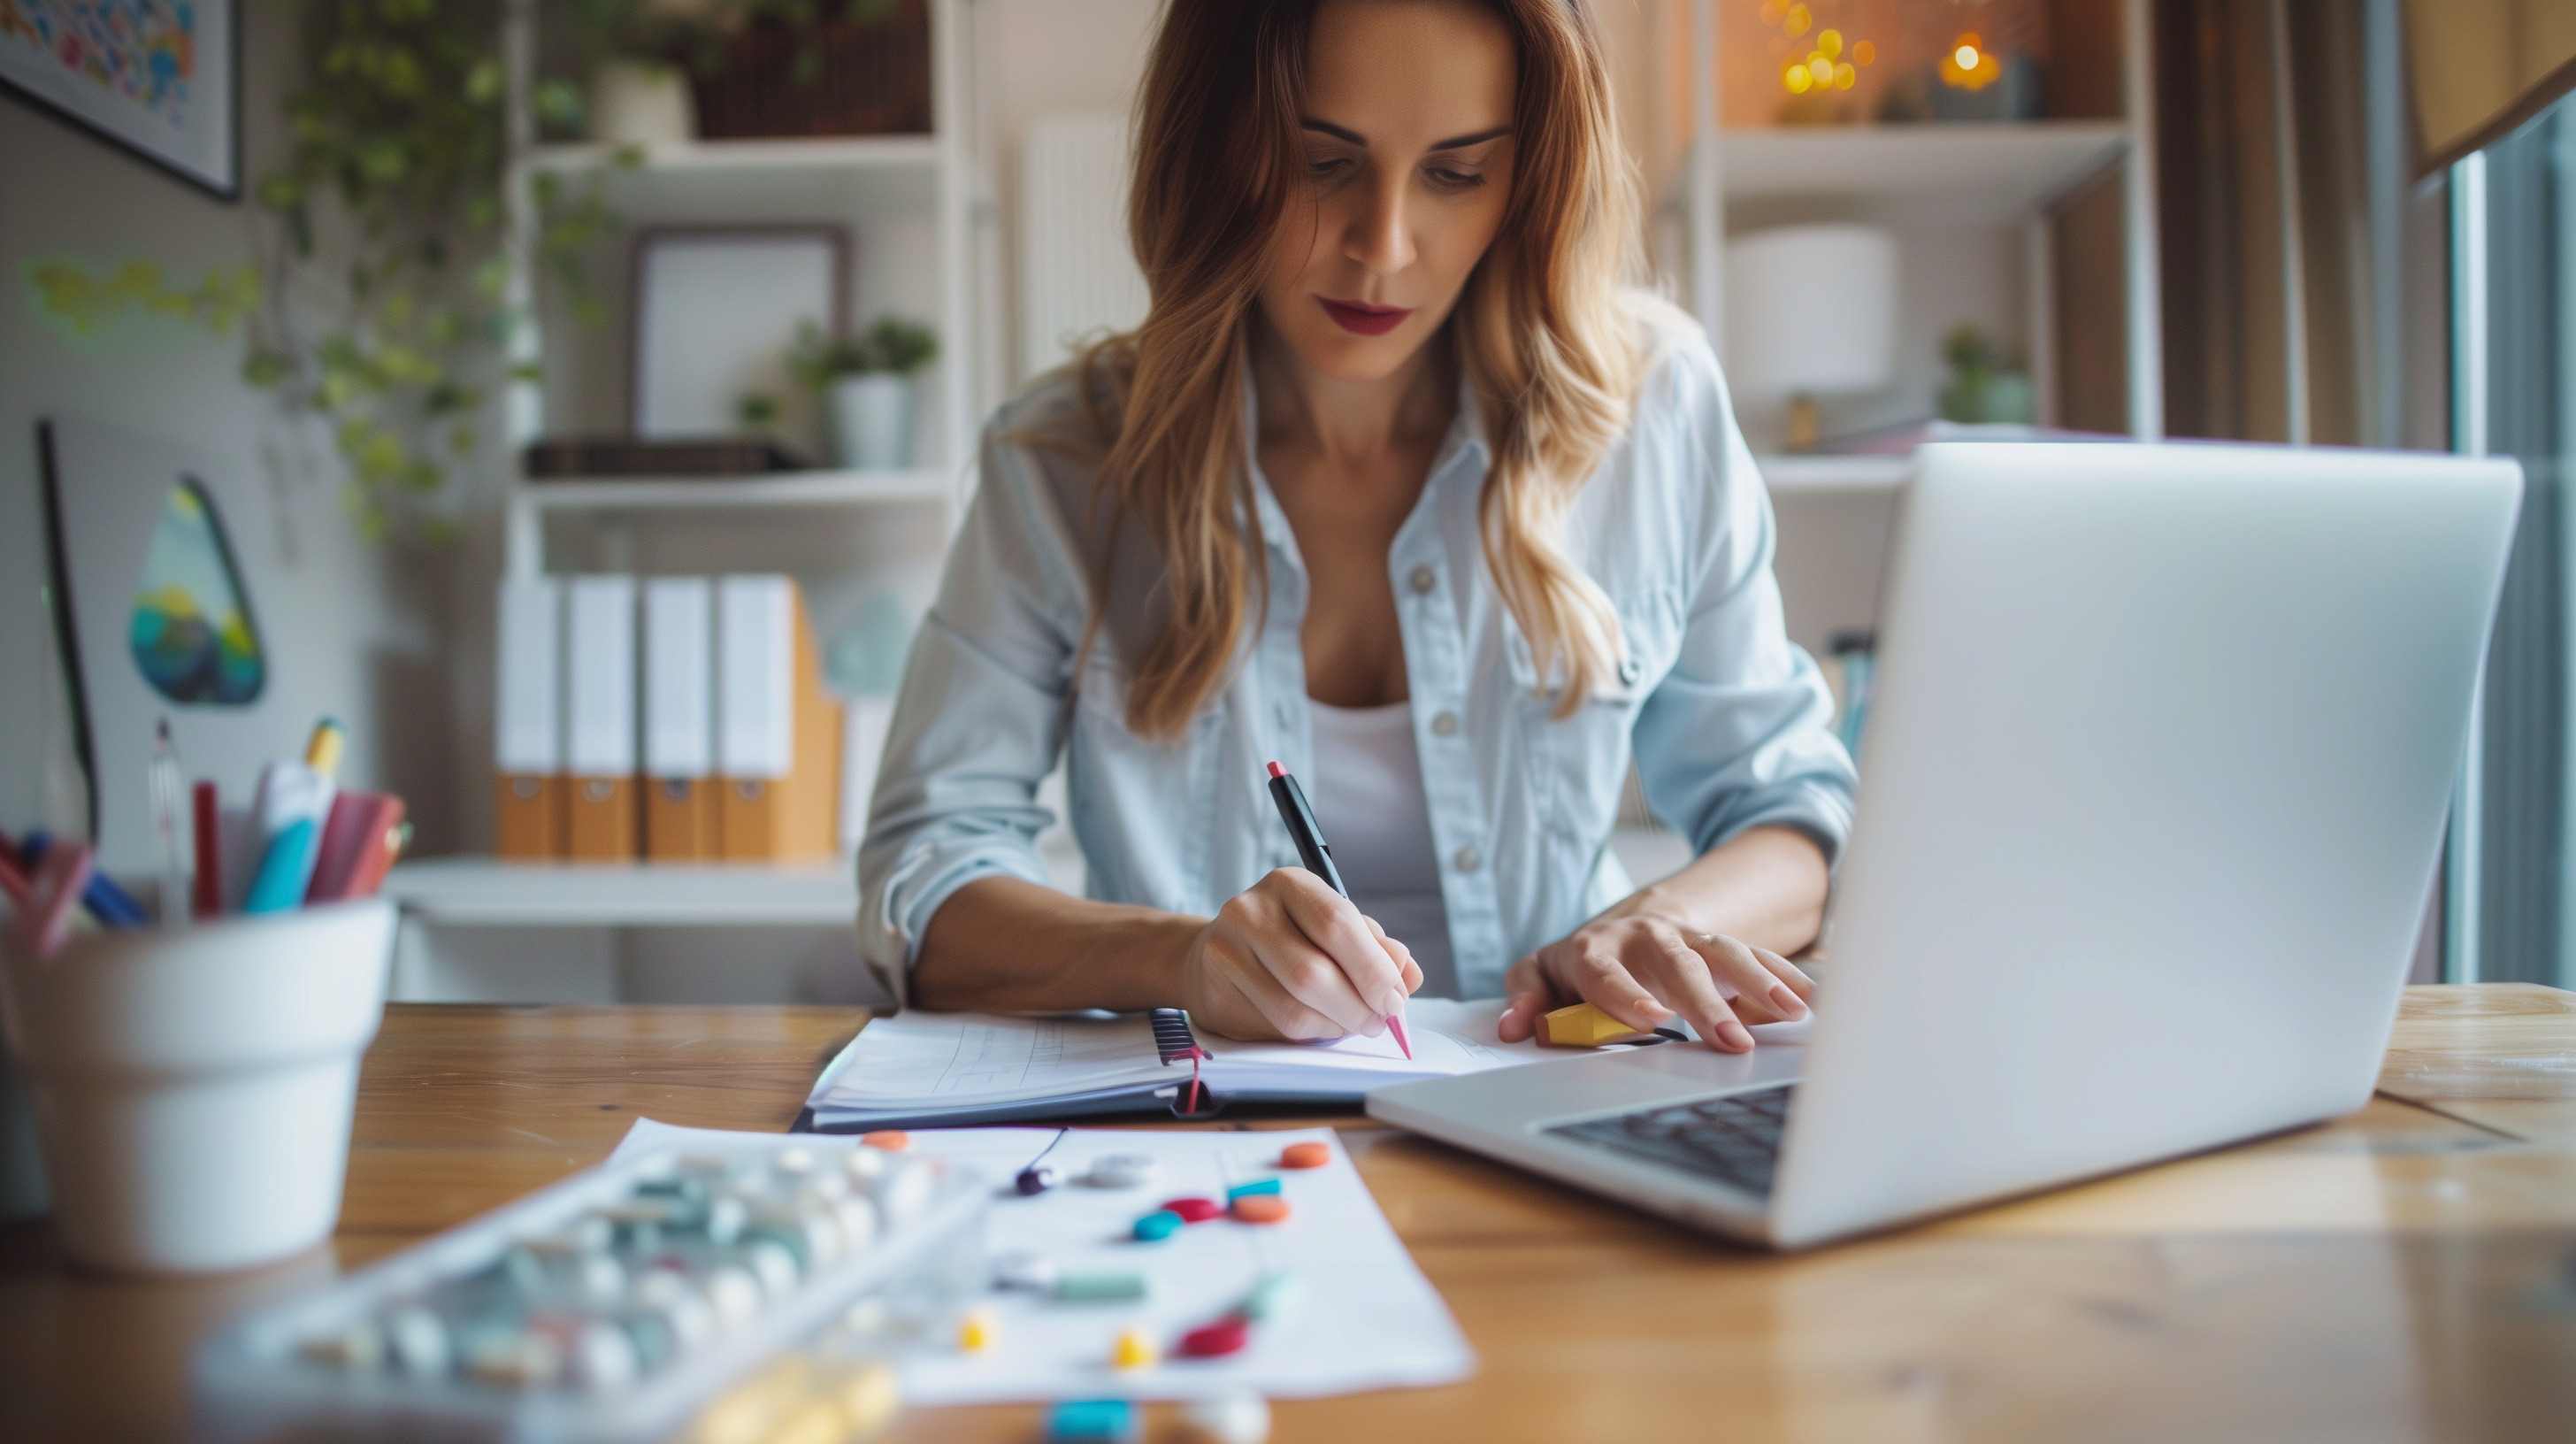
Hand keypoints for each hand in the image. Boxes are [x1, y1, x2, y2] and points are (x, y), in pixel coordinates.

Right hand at [1180, 869, 1423, 1041]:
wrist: (1216, 952)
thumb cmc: (1290, 939)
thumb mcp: (1334, 930)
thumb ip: (1374, 948)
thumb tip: (1407, 972)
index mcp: (1291, 884)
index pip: (1338, 924)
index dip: (1373, 968)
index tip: (1395, 998)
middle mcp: (1252, 909)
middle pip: (1313, 970)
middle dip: (1358, 1004)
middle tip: (1380, 1020)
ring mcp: (1227, 947)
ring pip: (1295, 1004)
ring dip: (1338, 1024)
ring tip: (1356, 1024)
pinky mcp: (1216, 986)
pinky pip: (1277, 1023)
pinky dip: (1313, 1032)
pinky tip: (1325, 1025)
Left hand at [1495, 911, 1813, 1052]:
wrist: (1622, 928)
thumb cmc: (1576, 967)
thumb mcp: (1540, 977)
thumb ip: (1526, 998)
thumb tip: (1512, 1027)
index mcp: (1594, 950)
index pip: (1605, 972)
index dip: (1625, 994)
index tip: (1651, 1019)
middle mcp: (1644, 937)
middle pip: (1677, 964)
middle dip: (1706, 1002)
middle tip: (1731, 1042)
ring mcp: (1687, 938)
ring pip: (1724, 953)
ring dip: (1760, 984)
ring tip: (1791, 1014)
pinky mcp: (1718, 946)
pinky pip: (1756, 956)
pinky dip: (1786, 975)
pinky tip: (1812, 999)